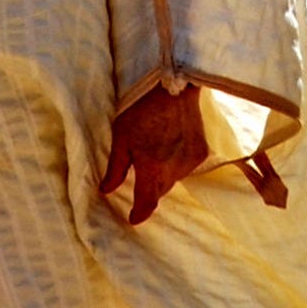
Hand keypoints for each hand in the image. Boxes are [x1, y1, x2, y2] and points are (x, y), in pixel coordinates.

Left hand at [101, 82, 215, 226]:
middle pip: (159, 191)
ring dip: (162, 175)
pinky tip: (170, 146)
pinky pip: (185, 168)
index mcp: (152, 168)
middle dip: (149, 189)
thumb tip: (106, 190)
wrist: (175, 89)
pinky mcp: (200, 153)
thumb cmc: (143, 110)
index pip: (147, 203)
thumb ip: (116, 168)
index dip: (139, 213)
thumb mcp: (121, 137)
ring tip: (156, 153)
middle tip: (140, 176)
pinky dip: (175, 164)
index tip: (133, 219)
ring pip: (173, 180)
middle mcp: (174, 169)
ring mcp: (190, 162)